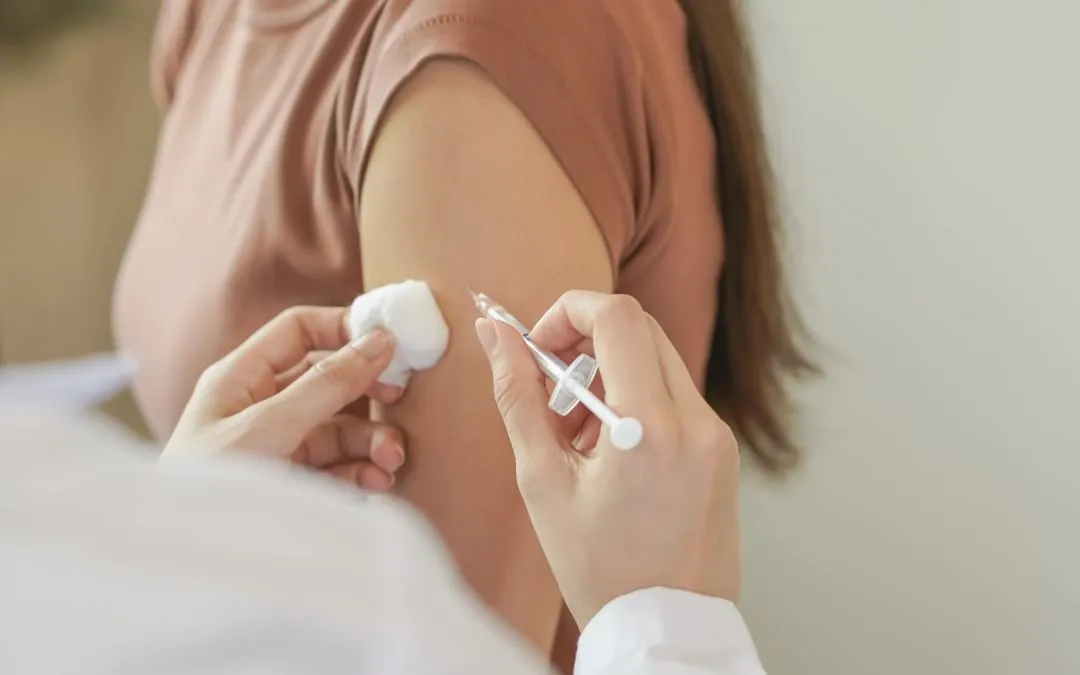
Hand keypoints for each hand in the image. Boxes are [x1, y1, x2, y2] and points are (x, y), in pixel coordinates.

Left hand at [164, 306, 406, 490]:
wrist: (188, 566)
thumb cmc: (206, 487)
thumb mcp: (267, 427)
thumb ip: (325, 385)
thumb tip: (379, 339)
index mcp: (240, 378)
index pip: (298, 331)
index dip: (343, 328)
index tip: (389, 340)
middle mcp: (260, 407)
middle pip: (329, 382)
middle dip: (368, 393)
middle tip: (399, 398)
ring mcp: (279, 448)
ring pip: (341, 429)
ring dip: (372, 441)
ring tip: (391, 461)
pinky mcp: (294, 486)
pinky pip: (340, 468)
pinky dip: (363, 472)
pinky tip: (377, 483)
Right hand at [475, 291, 740, 628]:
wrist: (665, 630)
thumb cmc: (599, 570)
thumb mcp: (542, 481)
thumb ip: (518, 397)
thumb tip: (493, 335)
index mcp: (648, 427)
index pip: (617, 316)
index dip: (568, 312)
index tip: (540, 346)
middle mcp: (696, 421)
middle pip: (640, 330)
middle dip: (586, 344)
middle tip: (552, 392)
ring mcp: (717, 436)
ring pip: (658, 361)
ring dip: (611, 374)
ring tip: (577, 436)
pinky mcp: (723, 451)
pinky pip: (677, 397)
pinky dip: (637, 402)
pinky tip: (610, 453)